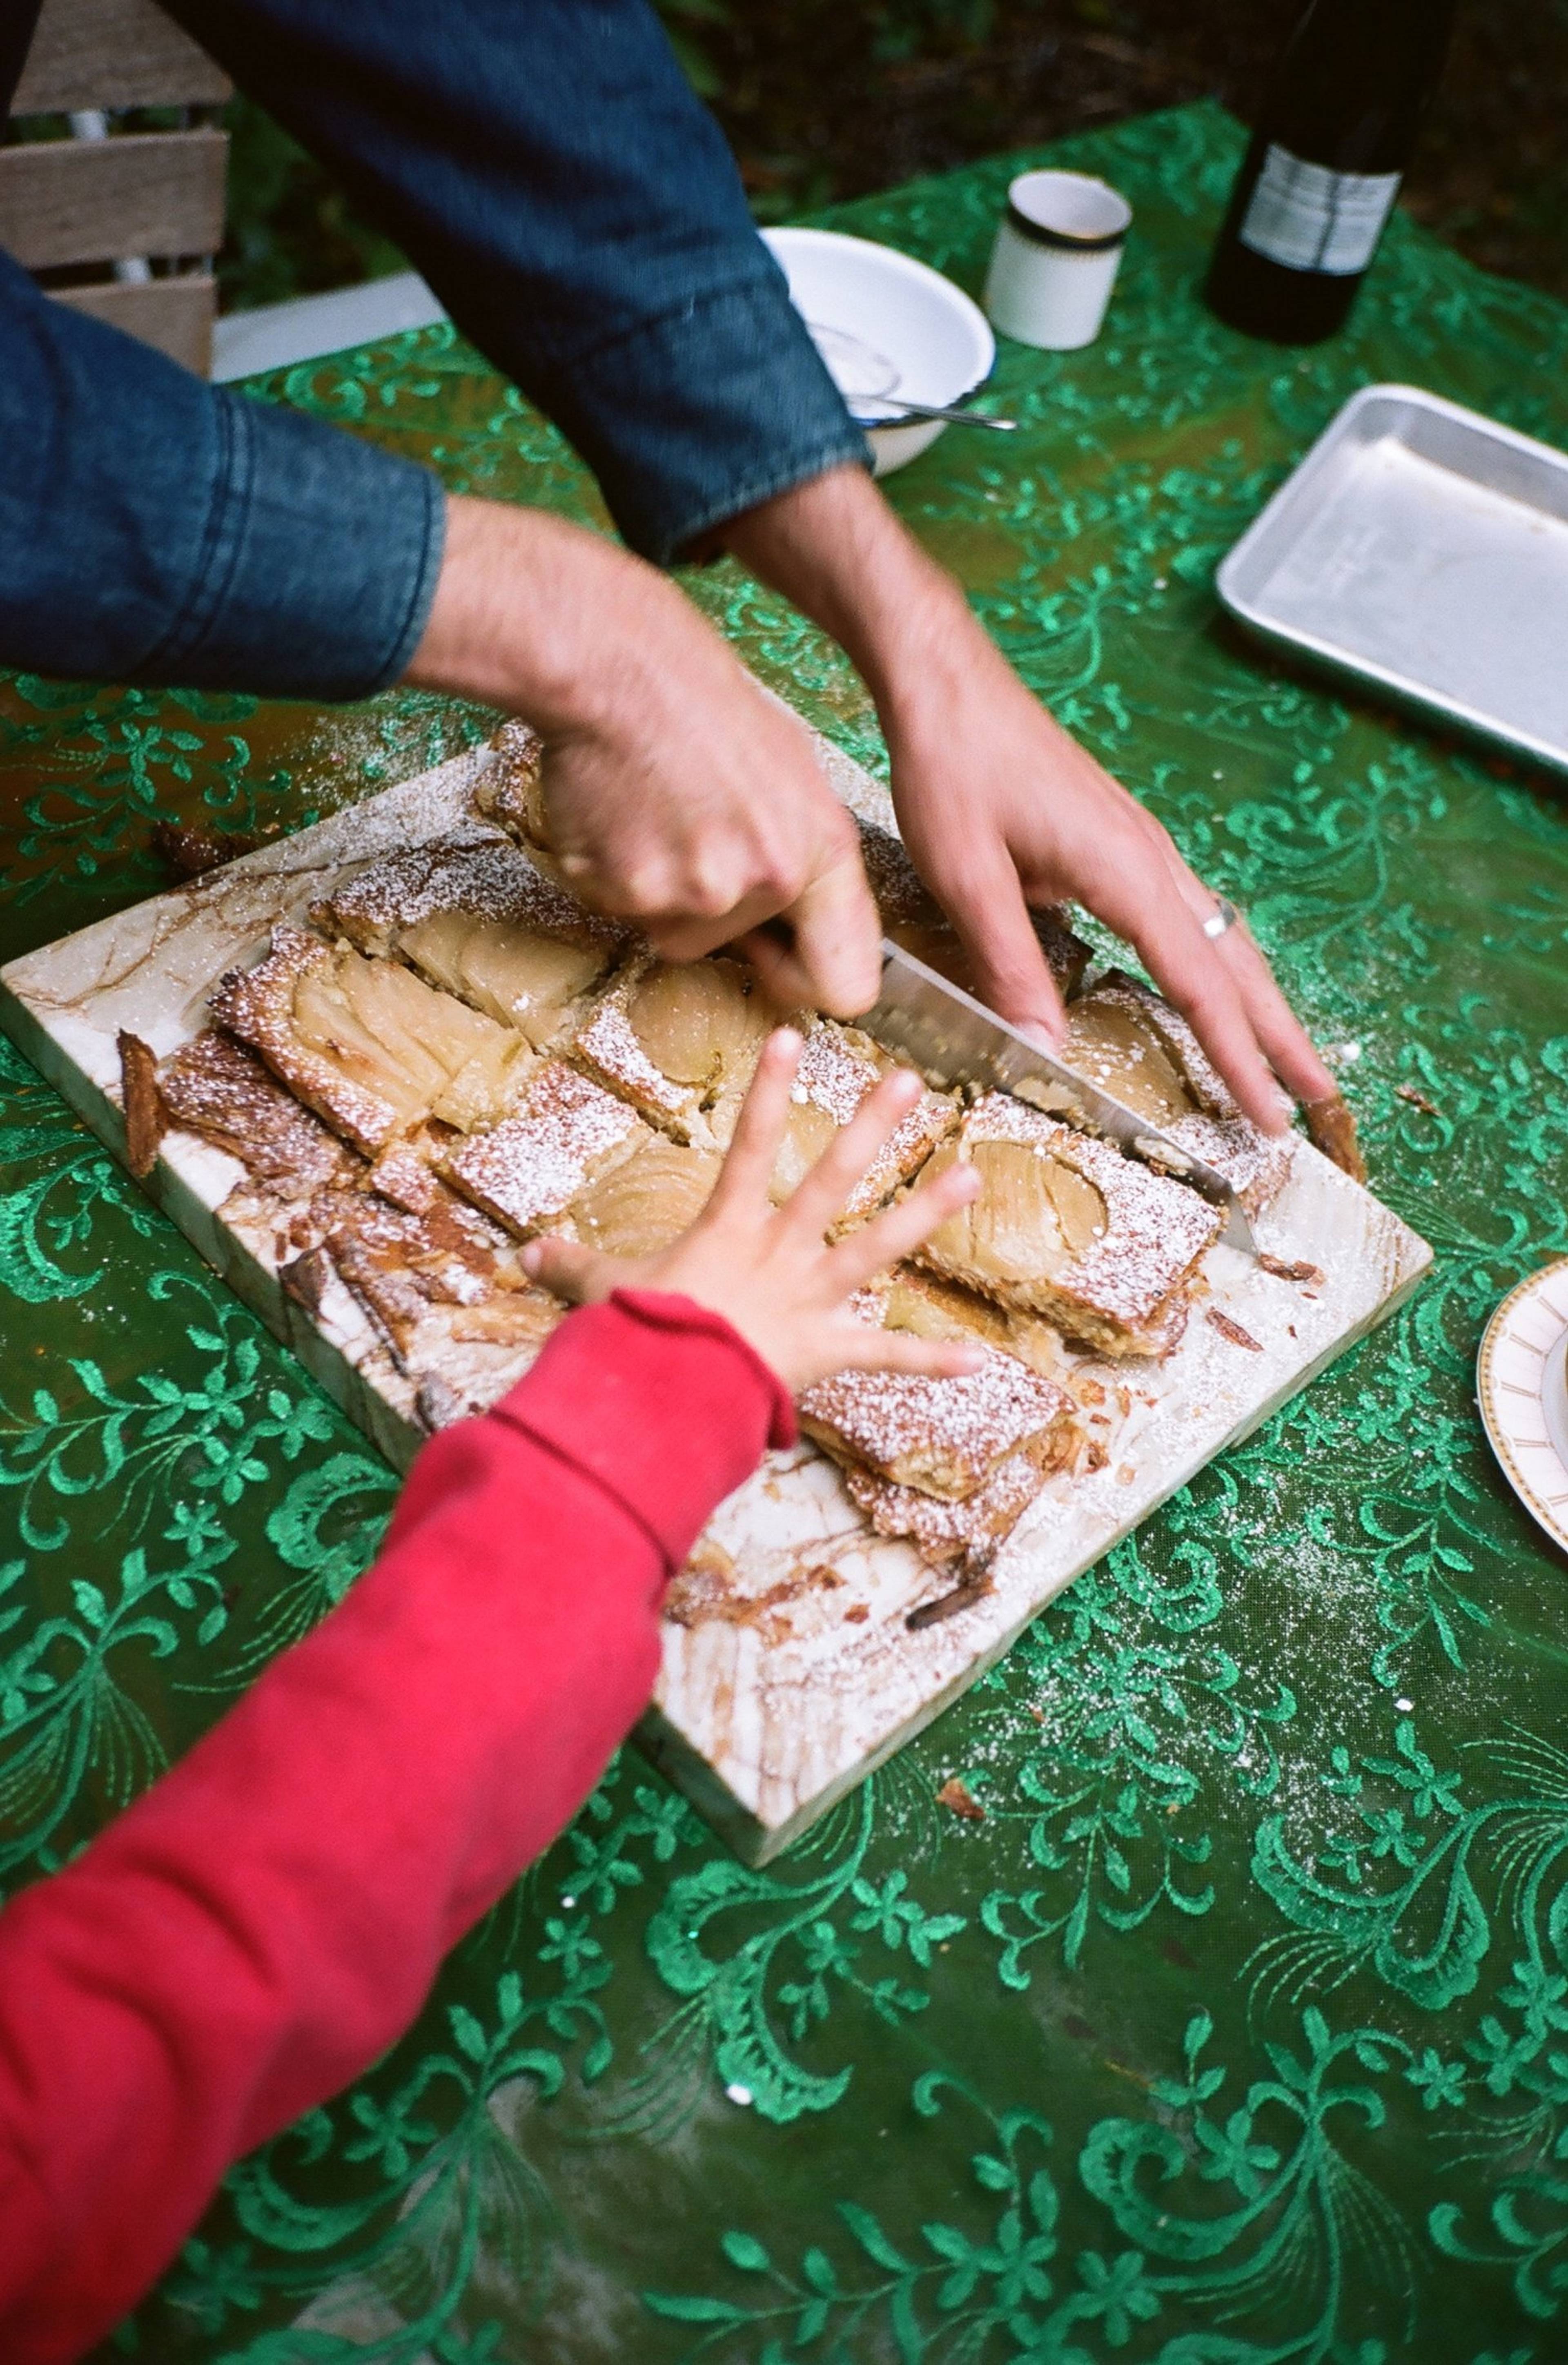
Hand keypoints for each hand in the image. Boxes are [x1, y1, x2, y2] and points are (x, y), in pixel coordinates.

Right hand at [404, 495, 881, 1016]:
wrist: (618, 668)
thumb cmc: (708, 709)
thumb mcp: (793, 780)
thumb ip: (804, 863)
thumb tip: (796, 935)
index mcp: (821, 856)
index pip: (846, 988)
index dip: (807, 977)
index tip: (779, 950)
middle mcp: (761, 884)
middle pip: (737, 952)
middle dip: (719, 913)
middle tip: (697, 835)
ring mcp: (687, 893)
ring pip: (674, 931)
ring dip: (663, 889)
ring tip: (660, 812)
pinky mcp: (620, 891)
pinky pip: (623, 908)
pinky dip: (617, 873)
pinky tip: (624, 813)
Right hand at [518, 1029, 983, 1392]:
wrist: (665, 1397)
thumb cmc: (634, 1341)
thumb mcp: (598, 1296)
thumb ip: (570, 1269)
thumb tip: (523, 1255)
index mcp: (727, 1231)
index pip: (748, 1145)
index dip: (769, 1091)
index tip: (793, 1038)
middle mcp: (779, 1254)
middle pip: (830, 1179)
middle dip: (871, 1128)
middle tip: (908, 1081)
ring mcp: (809, 1300)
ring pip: (876, 1246)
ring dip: (925, 1212)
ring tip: (971, 1175)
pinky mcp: (826, 1351)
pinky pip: (885, 1355)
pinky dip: (930, 1360)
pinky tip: (981, 1359)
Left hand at [721, 468, 1333, 1133]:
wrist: (946, 685)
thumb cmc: (953, 770)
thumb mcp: (967, 877)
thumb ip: (1009, 965)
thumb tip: (1046, 1050)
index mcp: (1127, 872)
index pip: (1201, 986)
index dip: (1237, 1059)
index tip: (1268, 1117)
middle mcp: (1152, 860)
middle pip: (1238, 965)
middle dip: (1281, 1038)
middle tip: (1318, 1102)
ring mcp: (1144, 849)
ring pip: (1224, 939)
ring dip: (1259, 1004)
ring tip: (1286, 1061)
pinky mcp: (1124, 843)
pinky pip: (1192, 917)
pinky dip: (1219, 966)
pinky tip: (1217, 991)